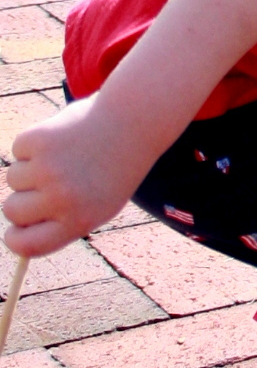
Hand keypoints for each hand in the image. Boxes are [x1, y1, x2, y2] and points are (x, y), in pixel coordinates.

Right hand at [2, 98, 144, 255]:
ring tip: (64, 156)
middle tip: (47, 181)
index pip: (27, 245)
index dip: (14, 238)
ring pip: (13, 178)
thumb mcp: (100, 204)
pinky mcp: (39, 141)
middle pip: (12, 210)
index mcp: (79, 221)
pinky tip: (61, 137)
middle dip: (22, 197)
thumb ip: (62, 221)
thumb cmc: (115, 168)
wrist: (133, 123)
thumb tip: (19, 232)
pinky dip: (32, 143)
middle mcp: (62, 199)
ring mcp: (49, 170)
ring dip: (30, 167)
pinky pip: (18, 149)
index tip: (14, 230)